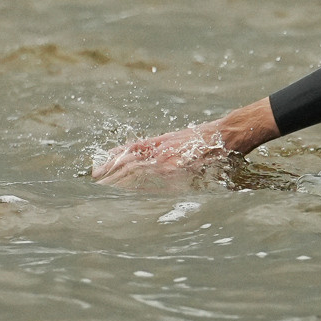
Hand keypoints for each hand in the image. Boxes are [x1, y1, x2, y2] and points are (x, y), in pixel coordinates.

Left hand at [91, 98, 278, 186]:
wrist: (226, 134)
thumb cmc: (207, 139)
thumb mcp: (181, 140)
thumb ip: (166, 148)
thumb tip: (149, 156)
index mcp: (161, 142)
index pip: (130, 149)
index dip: (113, 157)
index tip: (98, 165)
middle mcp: (161, 148)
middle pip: (127, 159)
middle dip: (109, 169)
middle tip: (94, 177)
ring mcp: (167, 157)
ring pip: (134, 167)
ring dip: (117, 176)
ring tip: (102, 183)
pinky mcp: (176, 166)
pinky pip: (151, 175)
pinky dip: (136, 181)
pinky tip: (124, 186)